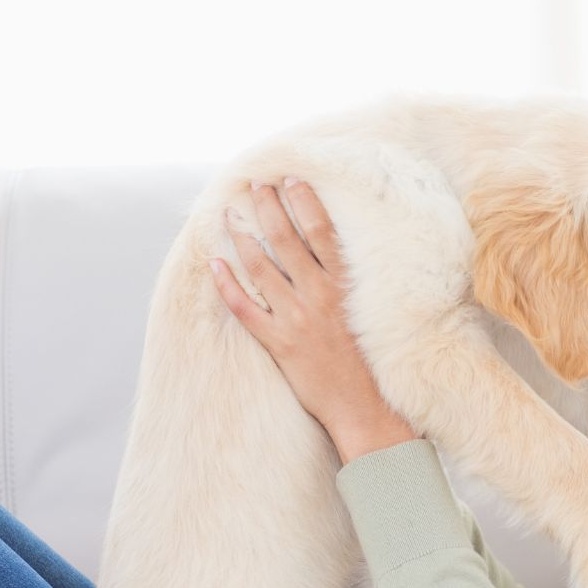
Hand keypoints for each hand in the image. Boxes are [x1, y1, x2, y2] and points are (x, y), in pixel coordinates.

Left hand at [208, 178, 416, 461]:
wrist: (366, 408)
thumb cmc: (373, 362)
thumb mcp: (371, 314)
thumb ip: (351, 283)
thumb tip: (335, 252)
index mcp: (345, 287)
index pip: (322, 231)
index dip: (305, 201)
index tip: (292, 180)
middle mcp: (320, 297)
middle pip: (287, 240)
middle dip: (268, 207)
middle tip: (255, 184)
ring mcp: (297, 320)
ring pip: (261, 268)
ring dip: (242, 237)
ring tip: (229, 215)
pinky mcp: (280, 344)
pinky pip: (246, 309)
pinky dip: (227, 285)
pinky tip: (214, 263)